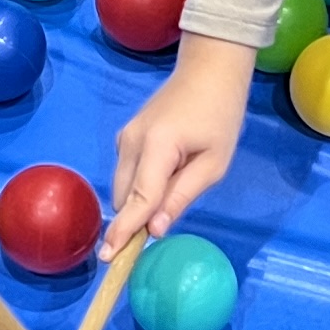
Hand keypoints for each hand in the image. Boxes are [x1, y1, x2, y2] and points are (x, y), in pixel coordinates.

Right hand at [110, 35, 254, 247]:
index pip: (138, 198)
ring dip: (139, 201)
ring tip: (176, 187)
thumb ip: (181, 197)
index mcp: (157, 146)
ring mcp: (124, 137)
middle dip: (135, 219)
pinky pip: (126, 173)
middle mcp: (131, 142)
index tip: (109, 258)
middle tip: (158, 232)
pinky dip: (139, 185)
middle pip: (124, 197)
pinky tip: (167, 175)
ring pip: (122, 187)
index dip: (125, 231)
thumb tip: (154, 231)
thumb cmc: (220, 115)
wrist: (208, 70)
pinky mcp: (125, 136)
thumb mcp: (213, 164)